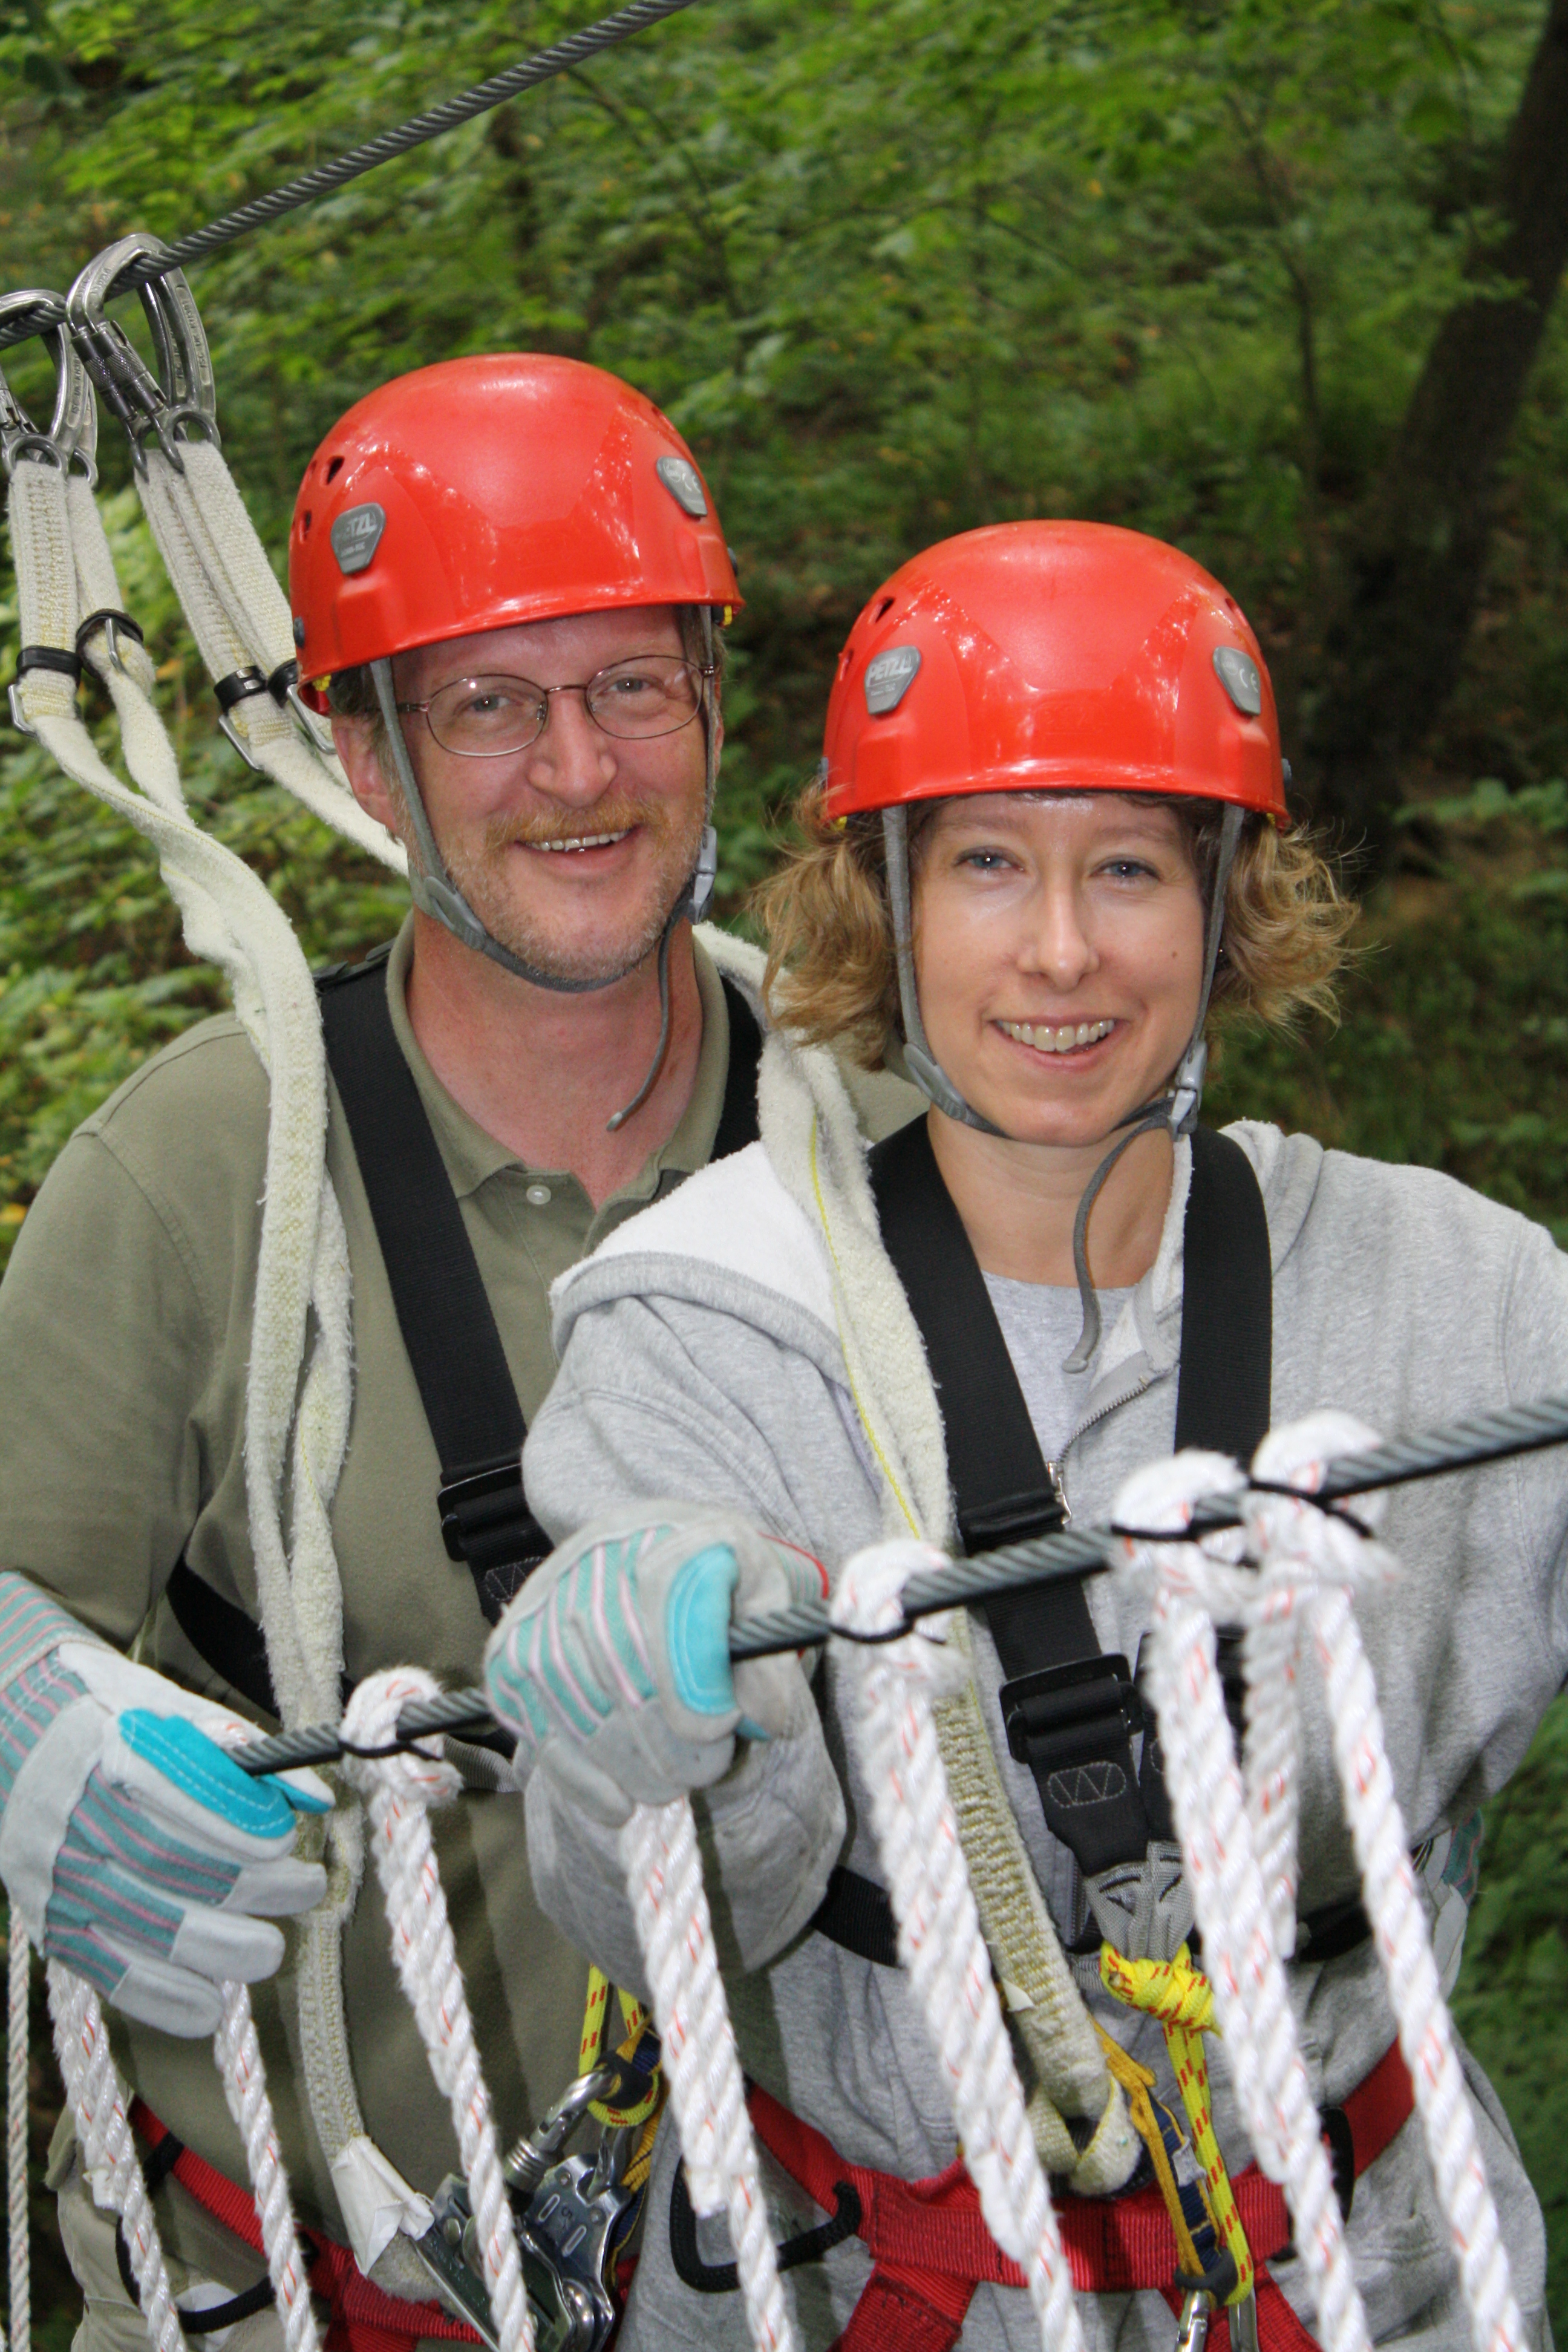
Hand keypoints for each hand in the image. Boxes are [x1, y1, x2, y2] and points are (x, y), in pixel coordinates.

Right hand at [0, 1590, 330, 2037]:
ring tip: (271, 1951)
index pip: (176, 1793)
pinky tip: (209, 2006)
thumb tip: (316, 1796)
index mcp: (104, 1749)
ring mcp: (54, 1875)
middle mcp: (72, 1816)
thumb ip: (238, 1747)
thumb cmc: (103, 1711)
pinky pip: (103, 1970)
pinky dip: (160, 1996)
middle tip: (307, 1889)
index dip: (237, 1822)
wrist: (5, 1729)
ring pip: (139, 1926)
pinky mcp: (47, 1920)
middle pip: (166, 1865)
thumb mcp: (162, 1704)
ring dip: (217, 1951)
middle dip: (248, 1888)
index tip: (287, 1837)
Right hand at [484, 1504, 826, 1824]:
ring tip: (671, 1780)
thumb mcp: (767, 1601)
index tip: (721, 1728)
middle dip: (675, 1744)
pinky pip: (542, 1731)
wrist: (652, 1554)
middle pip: (627, 1676)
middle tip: (706, 1766)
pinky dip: (584, 1781)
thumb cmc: (719, 1584)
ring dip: (637, 1769)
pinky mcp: (512, 1656)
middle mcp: (596, 1562)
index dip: (697, 1687)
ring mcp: (546, 1610)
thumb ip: (772, 1658)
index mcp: (671, 1536)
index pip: (671, 1613)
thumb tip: (764, 1718)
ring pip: (587, 1715)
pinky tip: (619, 1803)